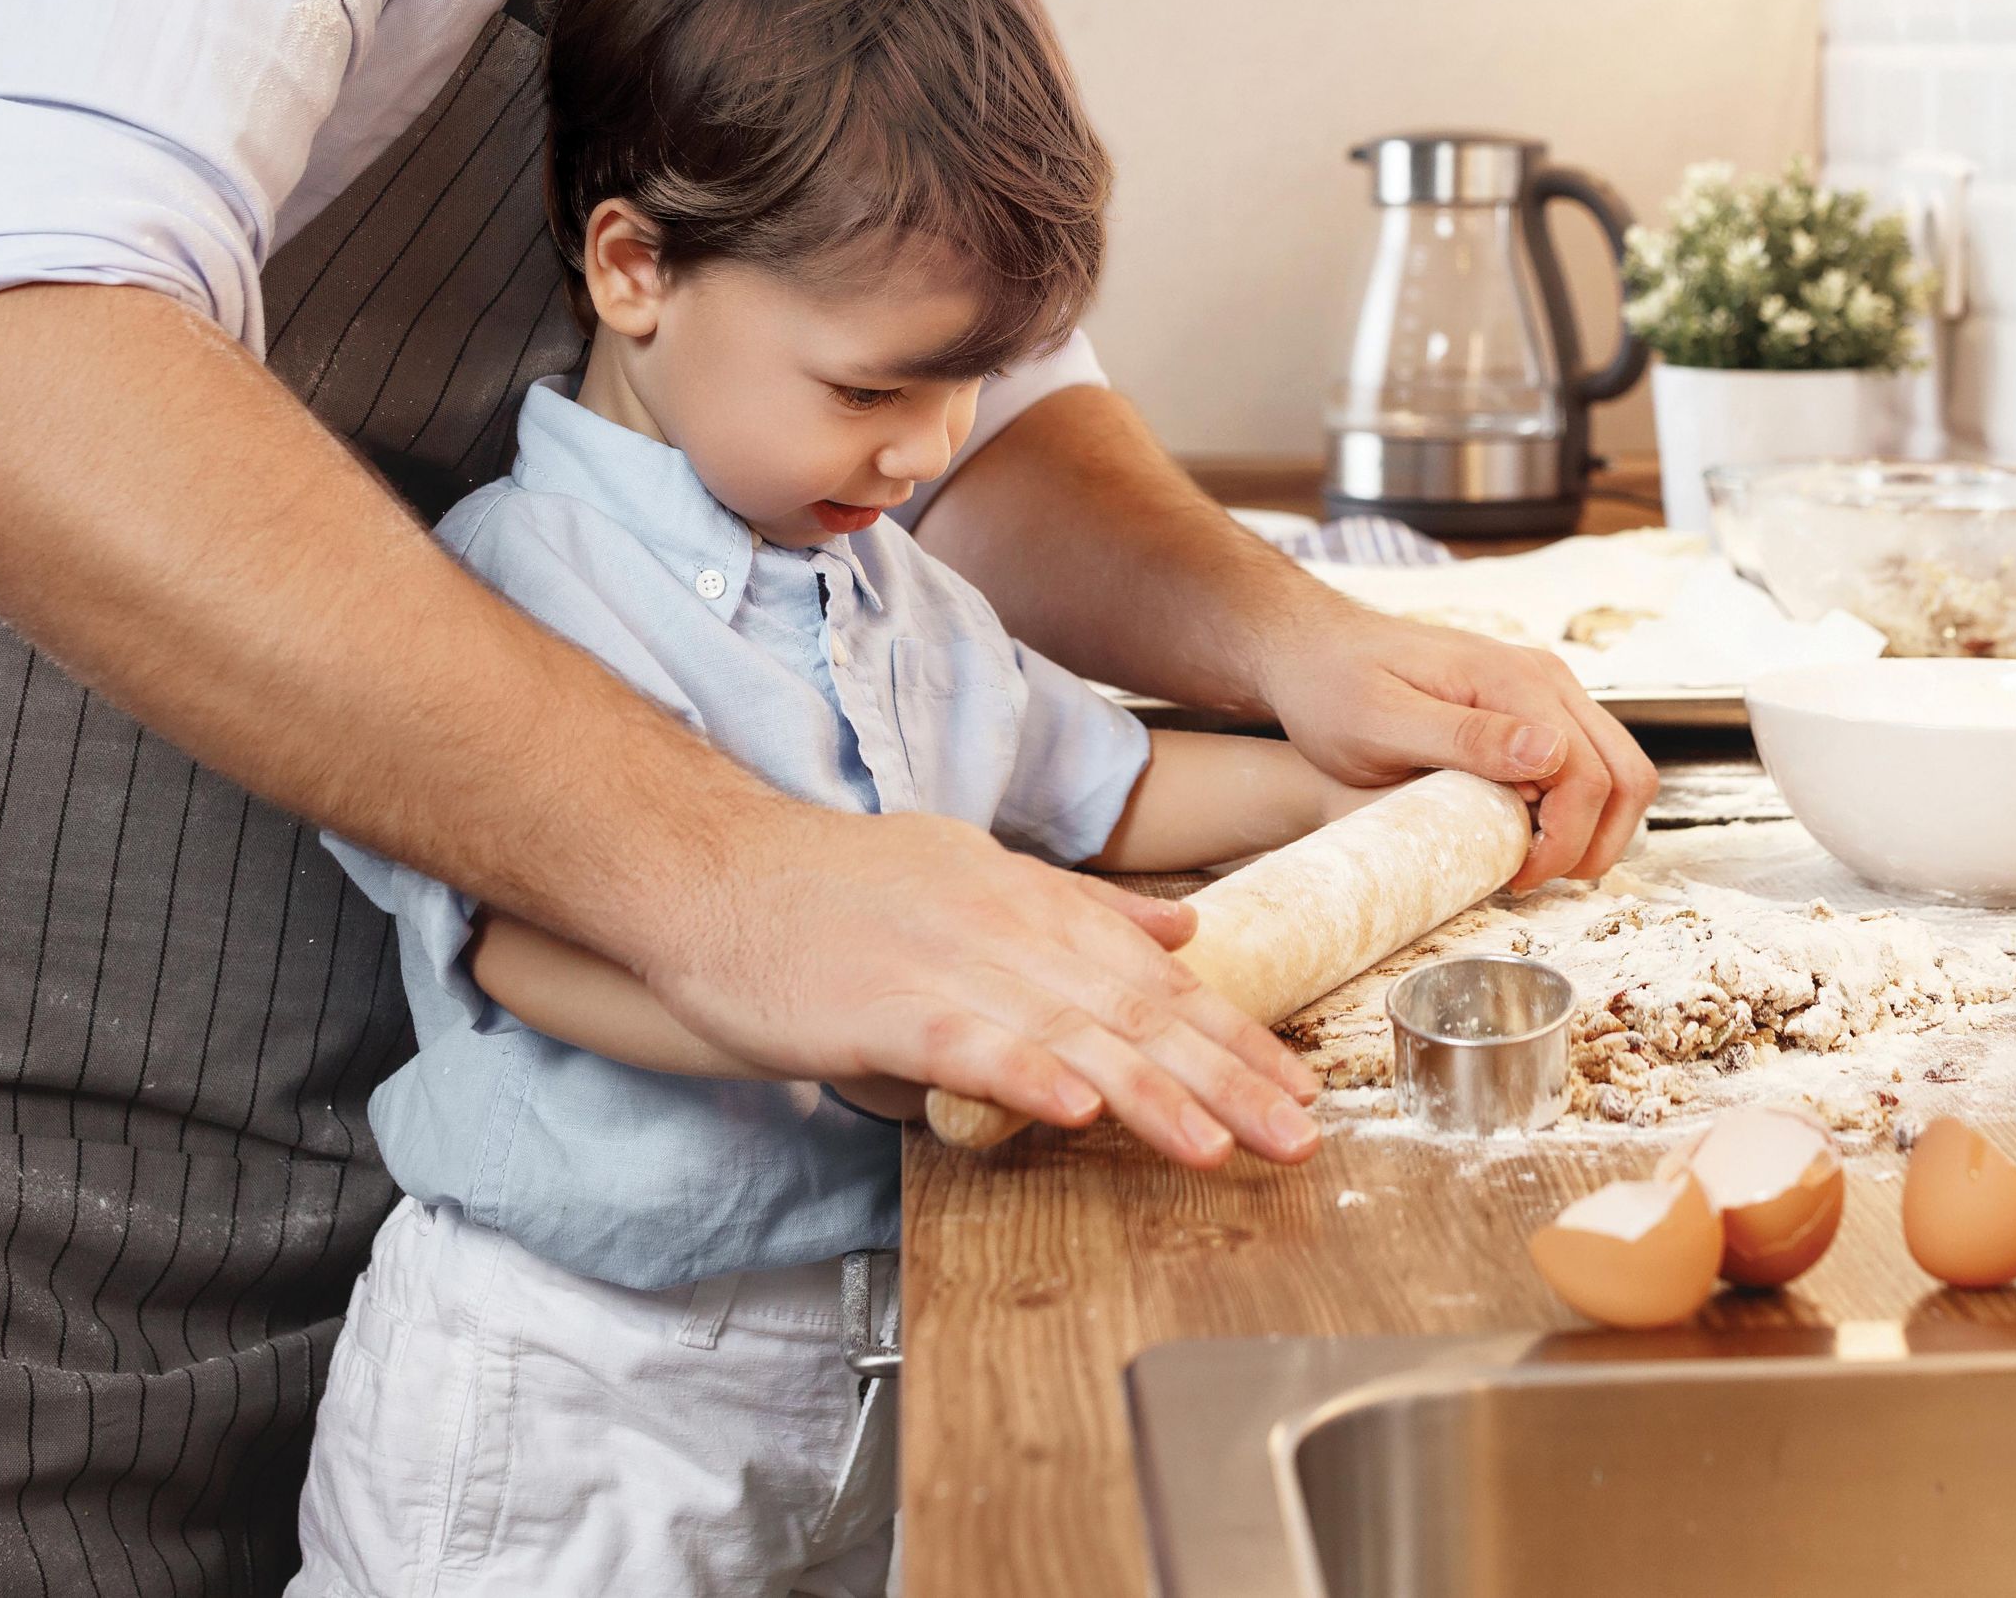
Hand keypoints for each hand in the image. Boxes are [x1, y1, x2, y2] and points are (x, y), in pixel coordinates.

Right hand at [634, 799, 1321, 1166]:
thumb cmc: (841, 884)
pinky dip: (1023, 1075)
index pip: (1157, 977)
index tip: (1300, 1084)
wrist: (715, 868)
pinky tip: (1075, 1111)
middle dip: (1226, 1075)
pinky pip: (965, 1045)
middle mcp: (1008, 930)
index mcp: (1035, 904)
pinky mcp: (880, 1007)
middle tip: (1298, 1133)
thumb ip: (1084, 908)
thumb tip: (1186, 924)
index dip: (1235, 1033)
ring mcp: (946, 966)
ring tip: (1219, 1147)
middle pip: (1136, 1009)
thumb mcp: (978, 874)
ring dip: (1150, 1093)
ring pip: (1068, 1032)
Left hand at [1253, 603, 1655, 888]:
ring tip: (1531, 861)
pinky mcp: (1533, 707)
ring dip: (1593, 828)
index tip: (1517, 878)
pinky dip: (1578, 808)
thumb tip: (1553, 754)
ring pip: (1618, 770)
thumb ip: (1466, 737)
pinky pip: (1588, 762)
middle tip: (1532, 879)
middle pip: (1626, 774)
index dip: (1566, 841)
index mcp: (1514, 679)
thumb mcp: (1382, 722)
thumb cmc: (1334, 686)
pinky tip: (1524, 828)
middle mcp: (1544, 677)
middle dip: (1595, 842)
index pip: (1589, 775)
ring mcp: (1544, 690)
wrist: (1312, 649)